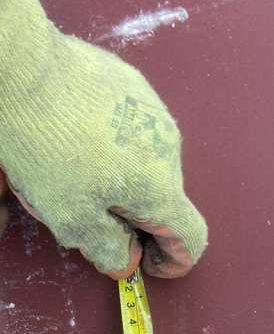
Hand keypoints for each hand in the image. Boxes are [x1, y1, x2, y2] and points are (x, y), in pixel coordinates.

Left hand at [0, 0, 206, 278]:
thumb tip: (126, 261)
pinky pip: (134, 130)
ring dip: (124, 181)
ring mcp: (153, 111)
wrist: (23, 67)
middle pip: (165, 201)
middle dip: (135, 219)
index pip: (191, 238)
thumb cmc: (47, 144)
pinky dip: (116, 146)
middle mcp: (168, 148)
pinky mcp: (132, 85)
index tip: (147, 266)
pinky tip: (79, 140)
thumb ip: (107, 249)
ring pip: (149, 164)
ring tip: (78, 175)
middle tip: (91, 220)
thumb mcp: (70, 218)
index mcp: (160, 188)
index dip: (173, 262)